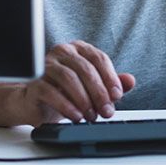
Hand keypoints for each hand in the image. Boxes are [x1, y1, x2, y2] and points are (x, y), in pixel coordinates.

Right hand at [19, 40, 134, 125]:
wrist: (37, 103)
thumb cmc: (66, 92)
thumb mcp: (93, 88)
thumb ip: (112, 83)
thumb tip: (130, 81)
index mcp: (79, 48)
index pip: (99, 58)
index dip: (110, 77)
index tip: (117, 96)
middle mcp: (62, 51)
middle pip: (85, 68)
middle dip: (99, 92)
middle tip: (106, 111)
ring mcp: (46, 64)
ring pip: (69, 78)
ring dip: (84, 99)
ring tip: (91, 116)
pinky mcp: (34, 82)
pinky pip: (51, 91)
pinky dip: (66, 105)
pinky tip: (76, 116)